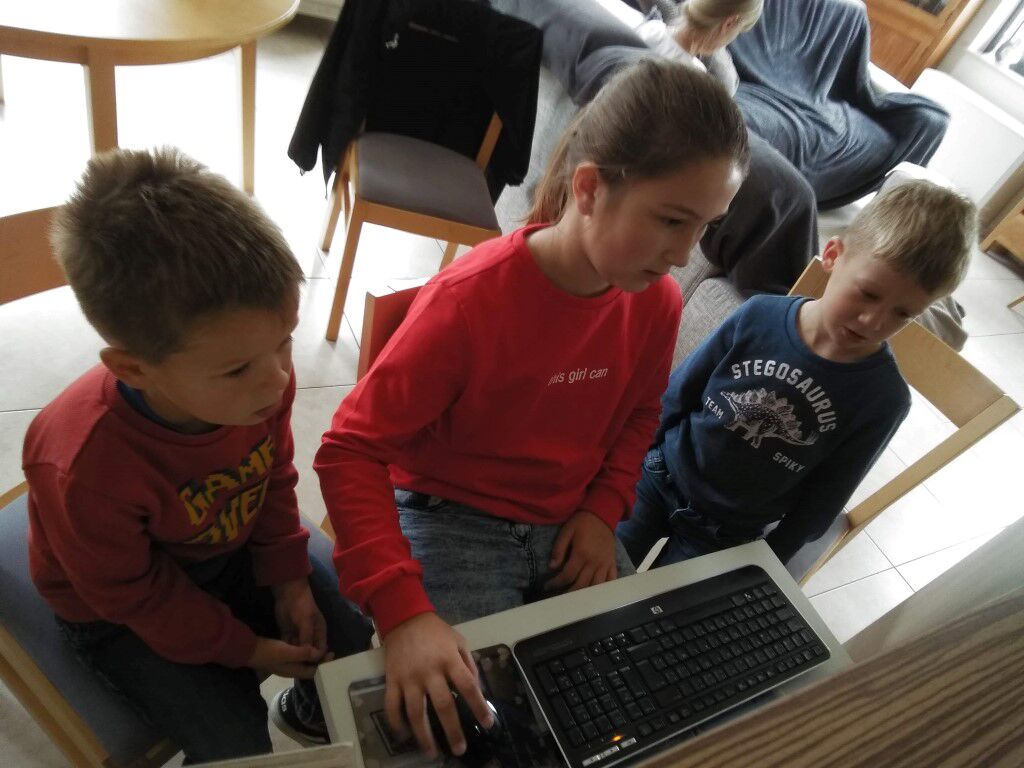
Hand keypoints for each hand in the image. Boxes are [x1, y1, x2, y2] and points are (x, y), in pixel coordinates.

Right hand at [247, 636, 326, 678]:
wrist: (249, 650)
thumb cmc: (269, 652)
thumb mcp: (287, 651)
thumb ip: (303, 653)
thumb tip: (317, 653)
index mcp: (294, 670)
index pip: (313, 672)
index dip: (323, 665)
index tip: (331, 655)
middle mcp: (291, 670)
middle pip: (309, 667)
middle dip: (318, 661)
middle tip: (327, 650)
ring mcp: (285, 664)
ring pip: (303, 662)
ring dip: (311, 656)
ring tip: (319, 646)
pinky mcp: (281, 658)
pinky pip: (296, 657)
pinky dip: (303, 652)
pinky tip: (305, 643)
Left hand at [272, 578, 327, 658]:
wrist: (288, 593)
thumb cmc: (302, 606)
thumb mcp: (306, 622)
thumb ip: (307, 638)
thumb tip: (308, 655)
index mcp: (319, 632)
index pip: (321, 649)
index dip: (317, 658)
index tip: (310, 665)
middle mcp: (310, 635)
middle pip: (309, 651)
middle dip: (304, 659)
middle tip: (297, 667)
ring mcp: (299, 634)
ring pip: (298, 649)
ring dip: (294, 655)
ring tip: (287, 663)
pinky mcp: (288, 633)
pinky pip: (288, 645)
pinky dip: (286, 649)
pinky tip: (281, 655)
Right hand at [382, 612, 493, 758]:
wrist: (404, 618)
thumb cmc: (435, 632)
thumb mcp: (459, 641)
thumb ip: (468, 664)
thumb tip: (477, 689)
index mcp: (449, 659)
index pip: (468, 686)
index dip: (479, 706)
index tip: (487, 724)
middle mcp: (430, 671)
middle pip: (443, 705)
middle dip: (452, 730)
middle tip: (459, 749)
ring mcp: (409, 678)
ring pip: (416, 712)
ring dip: (424, 736)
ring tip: (432, 752)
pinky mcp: (391, 680)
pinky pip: (392, 706)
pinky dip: (396, 723)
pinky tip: (404, 735)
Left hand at [545, 510, 617, 591]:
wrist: (602, 514)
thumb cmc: (582, 522)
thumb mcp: (566, 531)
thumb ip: (558, 549)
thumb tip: (552, 567)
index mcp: (581, 554)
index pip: (567, 575)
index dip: (556, 583)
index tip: (547, 586)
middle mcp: (594, 562)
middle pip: (581, 585)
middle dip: (568, 593)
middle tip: (559, 597)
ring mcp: (605, 564)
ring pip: (596, 586)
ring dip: (585, 595)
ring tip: (575, 598)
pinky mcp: (612, 563)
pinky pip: (611, 580)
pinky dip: (604, 589)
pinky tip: (596, 594)